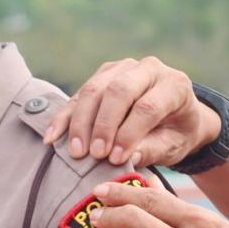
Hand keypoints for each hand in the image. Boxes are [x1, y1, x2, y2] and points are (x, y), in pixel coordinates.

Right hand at [44, 57, 221, 166]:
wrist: (174, 116)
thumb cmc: (175, 134)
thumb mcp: (173, 146)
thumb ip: (152, 150)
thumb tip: (127, 158)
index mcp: (174, 85)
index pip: (147, 106)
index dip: (128, 134)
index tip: (115, 159)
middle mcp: (149, 68)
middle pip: (118, 91)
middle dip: (102, 125)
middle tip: (93, 154)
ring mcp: (123, 68)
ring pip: (95, 89)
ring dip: (81, 122)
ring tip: (75, 152)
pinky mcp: (103, 74)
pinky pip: (80, 94)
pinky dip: (65, 116)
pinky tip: (53, 136)